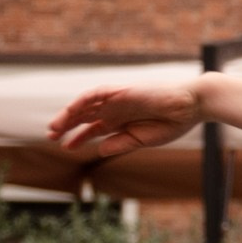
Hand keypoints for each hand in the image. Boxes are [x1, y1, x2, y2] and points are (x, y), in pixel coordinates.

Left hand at [47, 81, 203, 156]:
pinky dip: (82, 102)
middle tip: (51, 137)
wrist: (190, 106)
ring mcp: (118, 99)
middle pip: (85, 117)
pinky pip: (96, 94)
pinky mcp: (121, 91)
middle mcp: (116, 109)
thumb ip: (120, 144)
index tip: (67, 148)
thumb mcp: (142, 140)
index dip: (79, 138)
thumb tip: (98, 151)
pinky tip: (71, 111)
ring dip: (69, 115)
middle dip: (68, 126)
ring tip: (54, 128)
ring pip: (86, 105)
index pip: (94, 129)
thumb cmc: (172, 123)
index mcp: (122, 121)